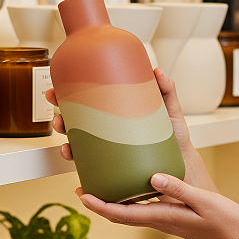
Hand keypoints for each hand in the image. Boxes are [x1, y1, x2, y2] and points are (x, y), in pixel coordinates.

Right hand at [46, 68, 215, 194]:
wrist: (182, 161)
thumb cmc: (173, 134)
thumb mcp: (170, 110)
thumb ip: (166, 90)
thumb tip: (157, 71)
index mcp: (115, 112)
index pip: (85, 101)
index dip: (65, 96)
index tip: (55, 92)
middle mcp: (108, 130)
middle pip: (76, 123)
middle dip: (61, 120)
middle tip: (60, 119)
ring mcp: (109, 148)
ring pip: (79, 146)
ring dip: (66, 145)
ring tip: (68, 146)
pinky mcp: (114, 165)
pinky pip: (91, 167)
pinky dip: (81, 167)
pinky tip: (78, 167)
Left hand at [80, 173, 238, 238]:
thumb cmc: (224, 222)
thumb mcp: (203, 200)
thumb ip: (178, 189)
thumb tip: (152, 176)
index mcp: (164, 218)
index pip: (123, 214)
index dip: (100, 206)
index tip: (83, 196)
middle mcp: (161, 221)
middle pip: (121, 216)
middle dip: (99, 205)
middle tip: (82, 190)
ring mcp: (166, 221)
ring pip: (131, 214)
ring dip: (113, 204)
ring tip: (102, 188)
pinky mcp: (173, 218)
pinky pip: (144, 211)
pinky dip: (131, 202)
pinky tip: (134, 190)